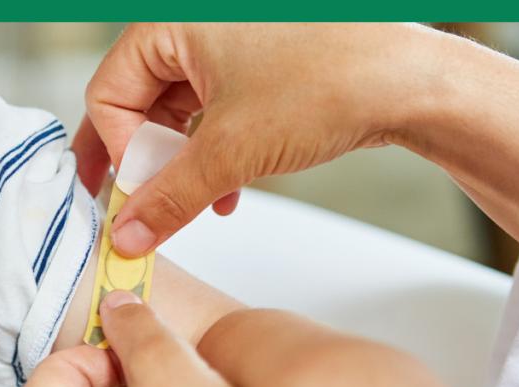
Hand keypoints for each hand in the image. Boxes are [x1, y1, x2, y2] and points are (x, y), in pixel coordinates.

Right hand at [78, 23, 518, 260]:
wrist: (410, 82)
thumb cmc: (327, 83)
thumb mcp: (230, 151)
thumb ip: (167, 197)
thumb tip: (128, 232)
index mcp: (172, 23)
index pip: (109, 92)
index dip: (115, 150)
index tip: (132, 195)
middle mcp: (196, 26)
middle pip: (139, 103)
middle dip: (143, 163)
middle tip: (132, 207)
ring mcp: (230, 44)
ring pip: (178, 114)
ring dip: (181, 167)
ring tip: (192, 208)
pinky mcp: (259, 68)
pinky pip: (213, 113)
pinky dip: (213, 155)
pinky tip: (226, 193)